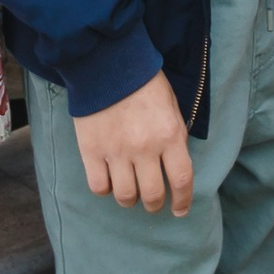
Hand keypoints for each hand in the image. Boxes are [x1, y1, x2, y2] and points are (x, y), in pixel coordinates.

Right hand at [71, 72, 194, 215]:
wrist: (107, 63)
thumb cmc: (144, 83)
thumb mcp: (171, 106)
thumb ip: (175, 137)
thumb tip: (174, 165)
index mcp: (169, 135)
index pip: (181, 180)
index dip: (183, 200)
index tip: (180, 210)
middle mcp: (145, 148)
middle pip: (153, 195)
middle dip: (156, 204)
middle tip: (153, 202)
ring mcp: (116, 151)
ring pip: (125, 196)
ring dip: (131, 199)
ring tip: (131, 192)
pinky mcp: (91, 151)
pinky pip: (99, 187)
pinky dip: (106, 188)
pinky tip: (109, 180)